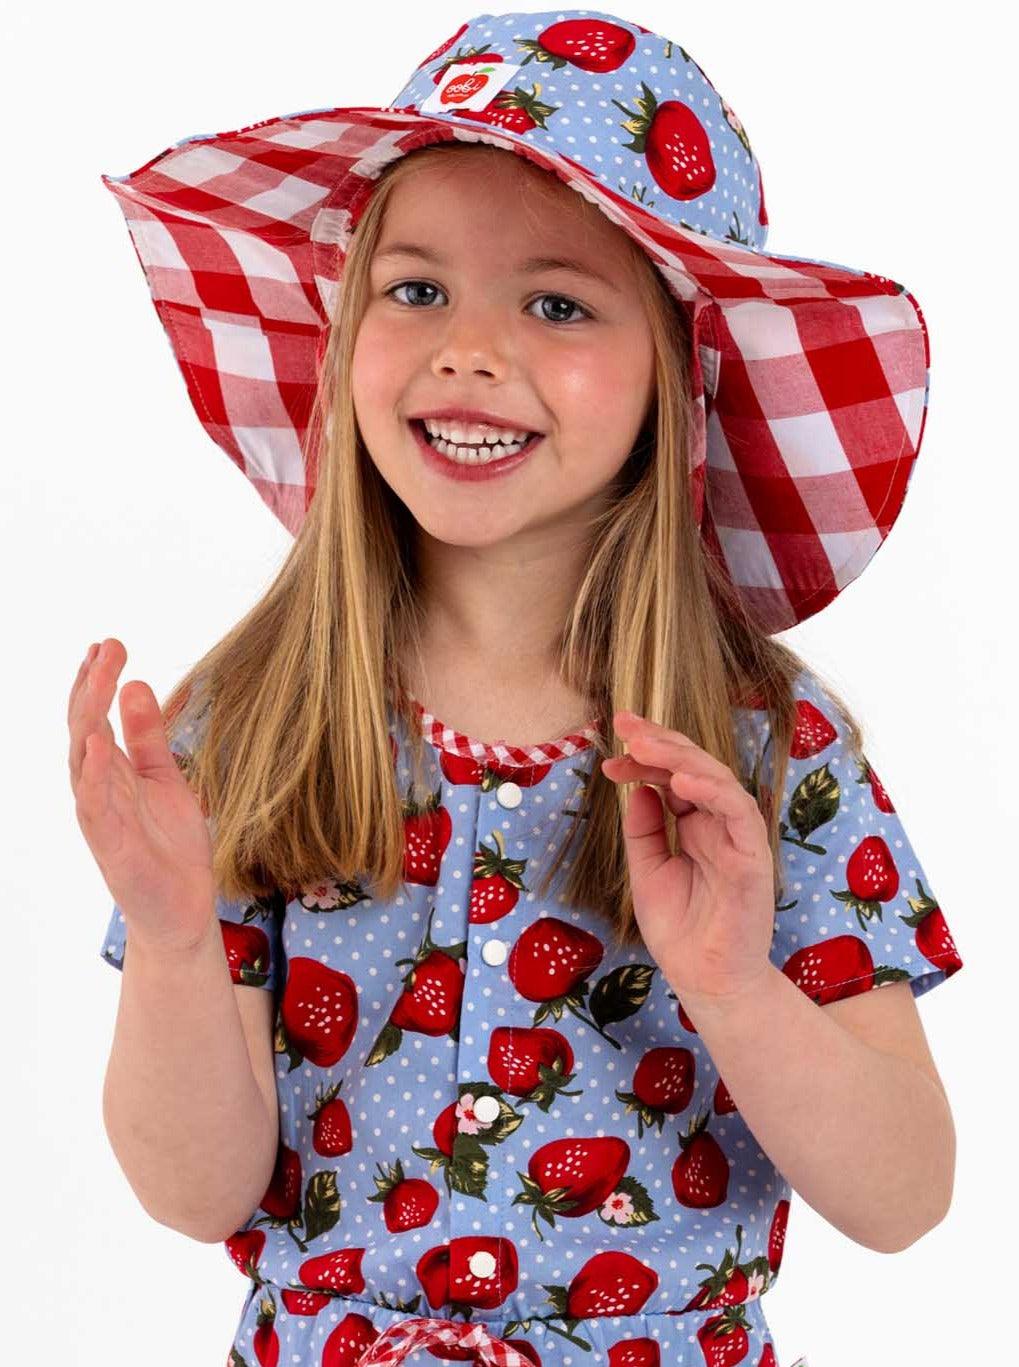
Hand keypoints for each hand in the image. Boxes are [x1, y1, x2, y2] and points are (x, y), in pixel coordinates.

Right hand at [68, 638, 216, 953]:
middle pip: (83, 729)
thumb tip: (136, 685)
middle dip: (92, 686)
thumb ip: (149, 737)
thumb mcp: (166, 777)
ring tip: (97, 681)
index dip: (96, 681)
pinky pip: (94, 805)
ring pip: (82, 760)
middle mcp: (98, 790)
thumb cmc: (170, 845)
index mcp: (111, 772)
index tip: (107, 644)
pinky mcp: (110, 845)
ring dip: (87, 719)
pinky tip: (97, 744)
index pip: (94, 717)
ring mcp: (100, 817)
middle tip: (108, 647)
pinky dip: (94, 774)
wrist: (183, 909)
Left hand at [601, 710, 775, 1006]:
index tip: (610, 753)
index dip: (643, 759)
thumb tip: (636, 789)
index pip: (672, 777)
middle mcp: (719, 824)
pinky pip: (738, 813)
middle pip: (693, 767)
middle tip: (626, 725)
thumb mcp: (648, 871)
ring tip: (645, 744)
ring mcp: (738, 837)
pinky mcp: (753, 856)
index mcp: (696, 825)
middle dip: (660, 741)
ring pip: (717, 780)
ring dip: (681, 758)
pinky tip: (681, 781)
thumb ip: (644, 831)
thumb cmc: (682, 930)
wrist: (705, 980)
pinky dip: (712, 792)